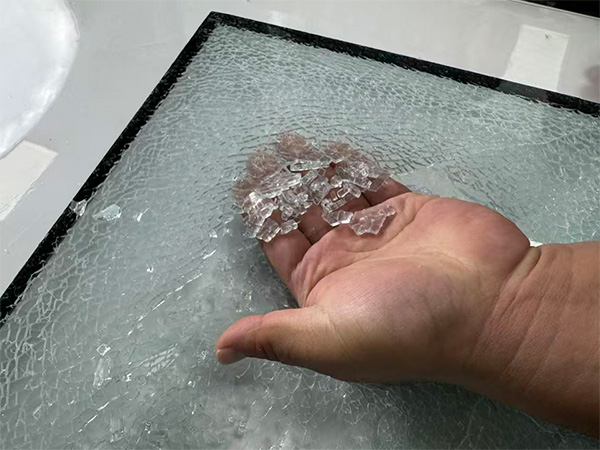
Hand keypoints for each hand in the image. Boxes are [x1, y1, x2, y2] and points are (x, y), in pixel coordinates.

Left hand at [216, 178, 530, 383]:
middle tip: (261, 152)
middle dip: (281, 185)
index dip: (259, 216)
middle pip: (303, 213)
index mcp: (321, 287)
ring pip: (335, 193)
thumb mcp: (327, 339)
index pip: (279, 245)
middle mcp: (346, 259)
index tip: (241, 184)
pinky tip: (331, 148)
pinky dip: (352, 167)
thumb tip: (221, 351)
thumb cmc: (405, 326)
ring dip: (310, 170)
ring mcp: (377, 232)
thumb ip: (274, 337)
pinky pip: (371, 183)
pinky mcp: (407, 209)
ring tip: (288, 141)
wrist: (489, 302)